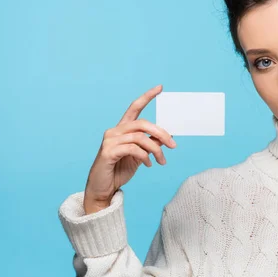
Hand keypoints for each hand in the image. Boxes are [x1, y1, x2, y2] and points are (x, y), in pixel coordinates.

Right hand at [83, 84, 176, 213]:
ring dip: (156, 149)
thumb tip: (168, 135)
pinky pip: (133, 149)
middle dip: (161, 133)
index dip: (147, 97)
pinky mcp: (108, 152)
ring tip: (162, 161)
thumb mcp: (141, 155)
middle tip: (173, 145)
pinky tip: (149, 164)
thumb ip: (151, 144)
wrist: (104, 188)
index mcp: (122, 129)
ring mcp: (110, 140)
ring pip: (140, 137)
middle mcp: (115, 131)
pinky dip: (145, 156)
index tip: (160, 88)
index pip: (135, 107)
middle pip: (142, 123)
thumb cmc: (120, 169)